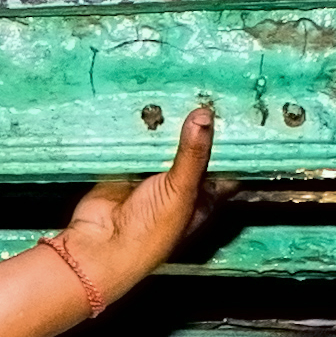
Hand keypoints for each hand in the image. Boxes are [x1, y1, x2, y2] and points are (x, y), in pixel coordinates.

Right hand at [45, 106, 218, 320]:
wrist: (100, 246)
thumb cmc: (150, 231)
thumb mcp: (181, 191)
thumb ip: (193, 153)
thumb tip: (205, 115)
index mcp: (202, 197)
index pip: (224, 166)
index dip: (231, 143)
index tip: (235, 111)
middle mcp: (179, 186)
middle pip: (193, 149)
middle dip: (196, 125)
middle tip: (203, 91)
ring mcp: (151, 176)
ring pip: (164, 143)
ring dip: (165, 123)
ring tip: (176, 90)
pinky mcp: (126, 168)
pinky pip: (135, 143)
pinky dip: (137, 128)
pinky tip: (144, 103)